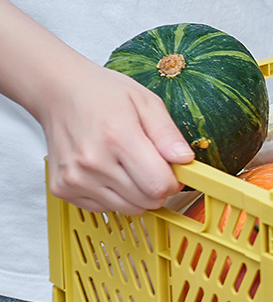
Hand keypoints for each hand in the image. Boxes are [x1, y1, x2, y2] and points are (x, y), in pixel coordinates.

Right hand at [41, 62, 194, 214]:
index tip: (172, 170)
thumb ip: (168, 134)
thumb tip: (185, 160)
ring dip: (137, 194)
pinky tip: (109, 171)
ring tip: (128, 166)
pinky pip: (105, 208)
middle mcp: (93, 162)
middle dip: (157, 187)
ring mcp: (75, 178)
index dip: (173, 181)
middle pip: (146, 200)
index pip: (158, 185)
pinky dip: (114, 195)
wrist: (58, 92)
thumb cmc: (103, 95)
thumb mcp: (146, 102)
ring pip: (128, 209)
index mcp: (117, 137)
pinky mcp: (62, 189)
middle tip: (150, 165)